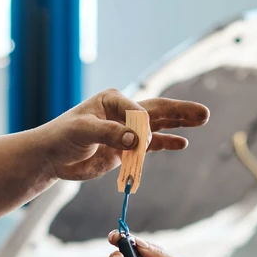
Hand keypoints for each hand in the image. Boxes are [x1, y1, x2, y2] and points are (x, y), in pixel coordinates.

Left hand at [37, 88, 209, 180]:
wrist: (52, 156)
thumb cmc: (62, 136)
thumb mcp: (82, 131)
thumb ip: (109, 134)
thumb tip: (136, 141)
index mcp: (113, 100)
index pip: (138, 110)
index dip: (143, 126)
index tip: (136, 143)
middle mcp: (123, 112)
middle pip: (158, 111)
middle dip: (182, 112)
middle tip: (204, 113)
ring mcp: (127, 130)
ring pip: (160, 125)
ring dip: (180, 124)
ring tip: (202, 119)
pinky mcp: (126, 148)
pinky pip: (151, 145)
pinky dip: (166, 144)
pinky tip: (183, 143)